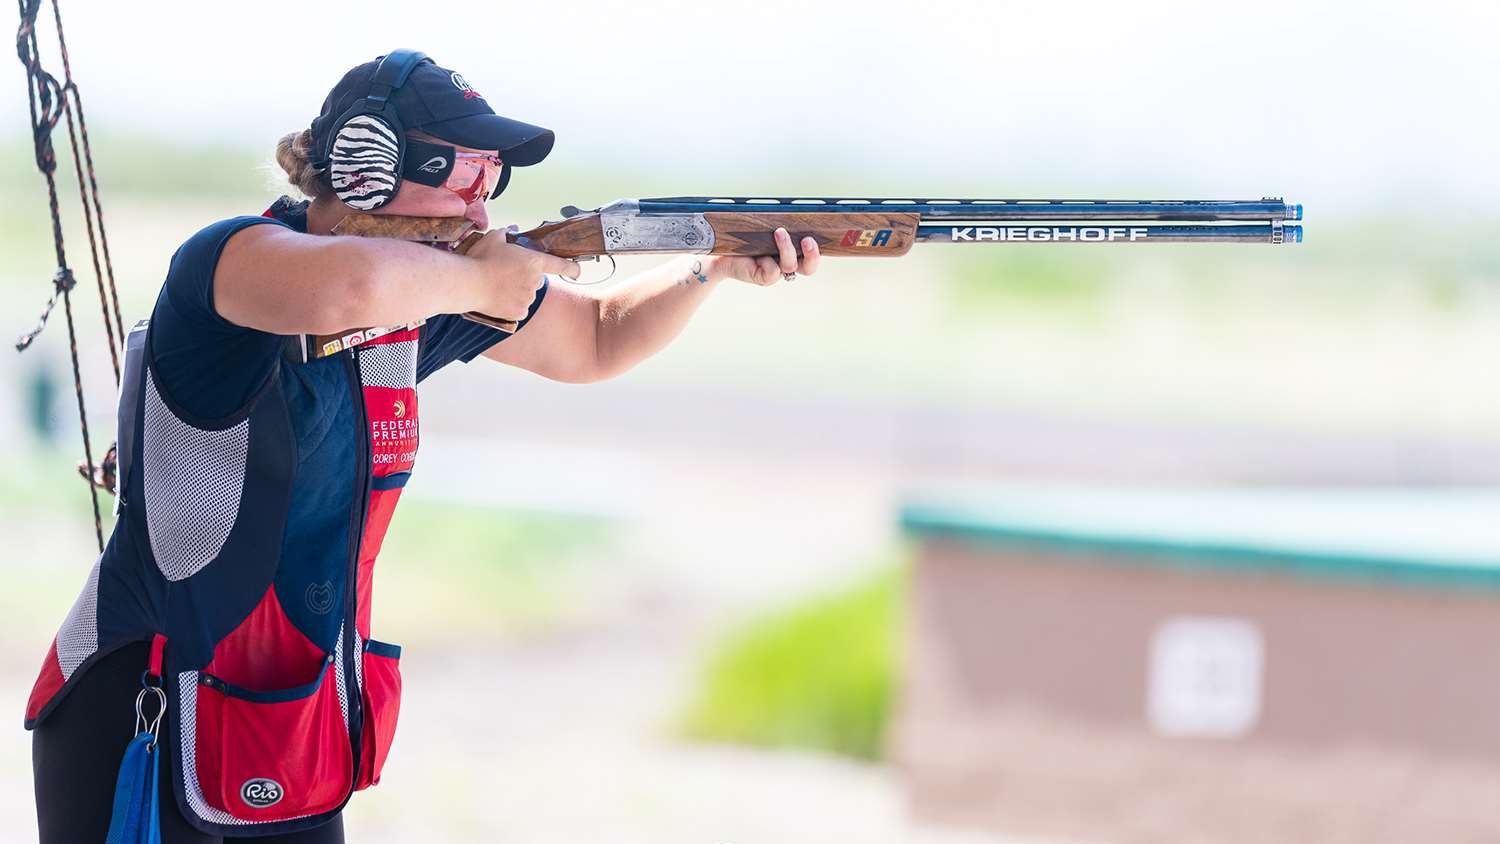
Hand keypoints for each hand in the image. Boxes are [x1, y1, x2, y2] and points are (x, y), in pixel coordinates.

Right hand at [464, 226, 581, 320]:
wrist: (468, 284)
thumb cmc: (480, 259)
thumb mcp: (494, 238)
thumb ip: (506, 232)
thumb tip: (512, 229)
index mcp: (534, 262)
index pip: (561, 266)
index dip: (572, 269)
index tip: (577, 272)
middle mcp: (535, 282)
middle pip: (537, 280)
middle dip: (526, 278)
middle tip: (506, 274)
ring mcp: (528, 299)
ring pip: (527, 295)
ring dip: (517, 291)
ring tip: (498, 285)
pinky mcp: (519, 312)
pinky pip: (519, 308)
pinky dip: (511, 305)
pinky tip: (498, 297)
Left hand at [708, 227, 820, 285]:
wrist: (720, 251)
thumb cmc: (743, 237)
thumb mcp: (765, 227)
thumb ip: (780, 223)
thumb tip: (792, 210)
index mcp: (792, 251)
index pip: (813, 252)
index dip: (821, 247)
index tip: (822, 234)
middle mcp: (786, 264)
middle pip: (810, 267)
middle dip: (813, 255)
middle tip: (808, 239)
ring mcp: (776, 272)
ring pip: (791, 266)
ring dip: (787, 248)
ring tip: (779, 232)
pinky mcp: (763, 278)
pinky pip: (773, 272)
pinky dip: (767, 261)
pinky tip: (758, 254)